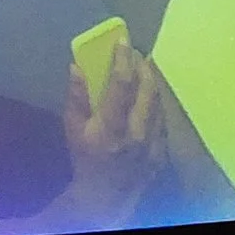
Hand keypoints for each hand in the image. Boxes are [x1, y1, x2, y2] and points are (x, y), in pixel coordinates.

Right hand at [62, 42, 166, 222]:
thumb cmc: (85, 158)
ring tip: (145, 65)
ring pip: (158, 102)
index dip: (123, 60)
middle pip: (147, 90)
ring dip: (151, 81)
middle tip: (136, 50)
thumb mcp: (72, 128)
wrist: (106, 194)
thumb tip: (77, 66)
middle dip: (142, 66)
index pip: (121, 85)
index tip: (123, 40)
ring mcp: (153, 142)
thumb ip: (76, 97)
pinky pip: (162, 118)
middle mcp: (136, 132)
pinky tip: (150, 93)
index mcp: (111, 126)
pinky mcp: (163, 148)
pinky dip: (156, 101)